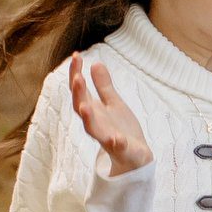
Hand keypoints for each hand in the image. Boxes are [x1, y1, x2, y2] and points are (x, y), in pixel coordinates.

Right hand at [69, 53, 151, 174]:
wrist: (135, 156)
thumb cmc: (121, 128)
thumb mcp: (114, 104)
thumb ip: (104, 86)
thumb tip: (96, 63)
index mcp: (94, 111)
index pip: (80, 91)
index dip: (75, 74)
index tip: (76, 55)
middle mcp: (96, 124)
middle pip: (81, 108)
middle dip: (78, 94)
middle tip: (77, 78)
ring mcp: (107, 137)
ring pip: (92, 129)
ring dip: (88, 118)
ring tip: (85, 106)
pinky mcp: (121, 150)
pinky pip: (116, 147)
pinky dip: (115, 143)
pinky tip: (116, 138)